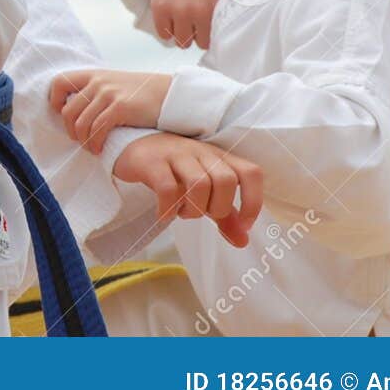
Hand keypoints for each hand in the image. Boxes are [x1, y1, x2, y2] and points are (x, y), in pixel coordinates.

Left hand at [49, 68, 171, 153]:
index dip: (55, 101)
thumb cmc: (142, 94)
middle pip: (67, 111)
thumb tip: (76, 108)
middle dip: (70, 131)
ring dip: (83, 141)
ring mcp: (108, 93)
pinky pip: (97, 130)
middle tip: (80, 141)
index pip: (59, 83)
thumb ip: (96, 91)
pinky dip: (95, 144)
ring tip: (91, 148)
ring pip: (80, 124)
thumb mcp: (115, 84)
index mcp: (94, 75)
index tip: (63, 116)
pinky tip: (100, 149)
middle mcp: (98, 81)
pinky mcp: (120, 107)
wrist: (170, 94)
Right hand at [113, 132, 263, 247]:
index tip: (243, 223)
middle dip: (217, 207)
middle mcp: (201, 152)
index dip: (253, 201)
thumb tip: (243, 241)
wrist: (136, 148)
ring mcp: (176, 154)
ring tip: (181, 213)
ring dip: (193, 209)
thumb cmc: (175, 171)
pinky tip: (163, 214)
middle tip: (202, 214)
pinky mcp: (152, 161)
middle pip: (225, 180)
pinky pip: (167, 188)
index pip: (250, 173)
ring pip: (198, 183)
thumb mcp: (204, 191)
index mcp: (219, 158)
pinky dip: (168, 209)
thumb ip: (224, 215)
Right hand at [141, 0, 222, 48]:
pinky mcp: (160, 7)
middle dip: (194, 35)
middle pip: (196, 44)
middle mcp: (197, 10)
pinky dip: (165, 28)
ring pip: (179, 41)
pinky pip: (163, 33)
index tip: (204, 26)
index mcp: (215, 8)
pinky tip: (170, 16)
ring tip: (181, 18)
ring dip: (180, 33)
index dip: (207, 34)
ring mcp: (178, 9)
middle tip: (192, 20)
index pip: (212, 41)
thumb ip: (229, 11)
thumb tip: (239, 35)